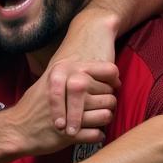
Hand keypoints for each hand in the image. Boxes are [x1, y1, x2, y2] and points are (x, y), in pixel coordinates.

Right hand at [11, 61, 116, 153]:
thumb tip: (95, 74)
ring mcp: (70, 113)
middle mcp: (69, 90)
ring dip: (106, 119)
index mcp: (65, 73)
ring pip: (106, 115)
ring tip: (99, 120)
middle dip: (109, 102)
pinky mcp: (70, 135)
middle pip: (108, 95)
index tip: (110, 87)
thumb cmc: (34, 106)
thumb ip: (71, 76)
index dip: (112, 81)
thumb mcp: (50, 81)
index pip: (107, 71)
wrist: (16, 129)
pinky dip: (97, 135)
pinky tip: (92, 133)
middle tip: (103, 107)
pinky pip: (97, 134)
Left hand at [45, 12, 120, 134]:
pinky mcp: (100, 60)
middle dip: (72, 115)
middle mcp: (67, 67)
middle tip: (73, 131)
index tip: (59, 129)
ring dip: (96, 106)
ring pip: (88, 89)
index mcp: (54, 73)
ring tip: (101, 116)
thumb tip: (48, 120)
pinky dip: (112, 87)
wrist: (89, 32)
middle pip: (70, 93)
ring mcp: (84, 64)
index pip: (52, 94)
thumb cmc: (72, 62)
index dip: (56, 112)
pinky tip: (114, 92)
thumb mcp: (57, 78)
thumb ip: (53, 95)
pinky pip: (108, 76)